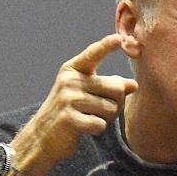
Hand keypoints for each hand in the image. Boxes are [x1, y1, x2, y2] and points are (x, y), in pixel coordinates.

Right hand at [12, 34, 137, 175]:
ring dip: (106, 118)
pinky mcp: (69, 119)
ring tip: (89, 118)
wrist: (42, 136)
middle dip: (116, 103)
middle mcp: (70, 81)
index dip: (106, 46)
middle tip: (100, 110)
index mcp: (73, 70)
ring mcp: (68, 99)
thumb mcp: (87, 93)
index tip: (118, 38)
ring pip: (111, 108)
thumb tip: (134, 84)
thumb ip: (110, 86)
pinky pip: (101, 124)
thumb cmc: (70, 111)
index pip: (93, 54)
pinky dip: (97, 129)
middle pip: (116, 88)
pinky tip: (83, 128)